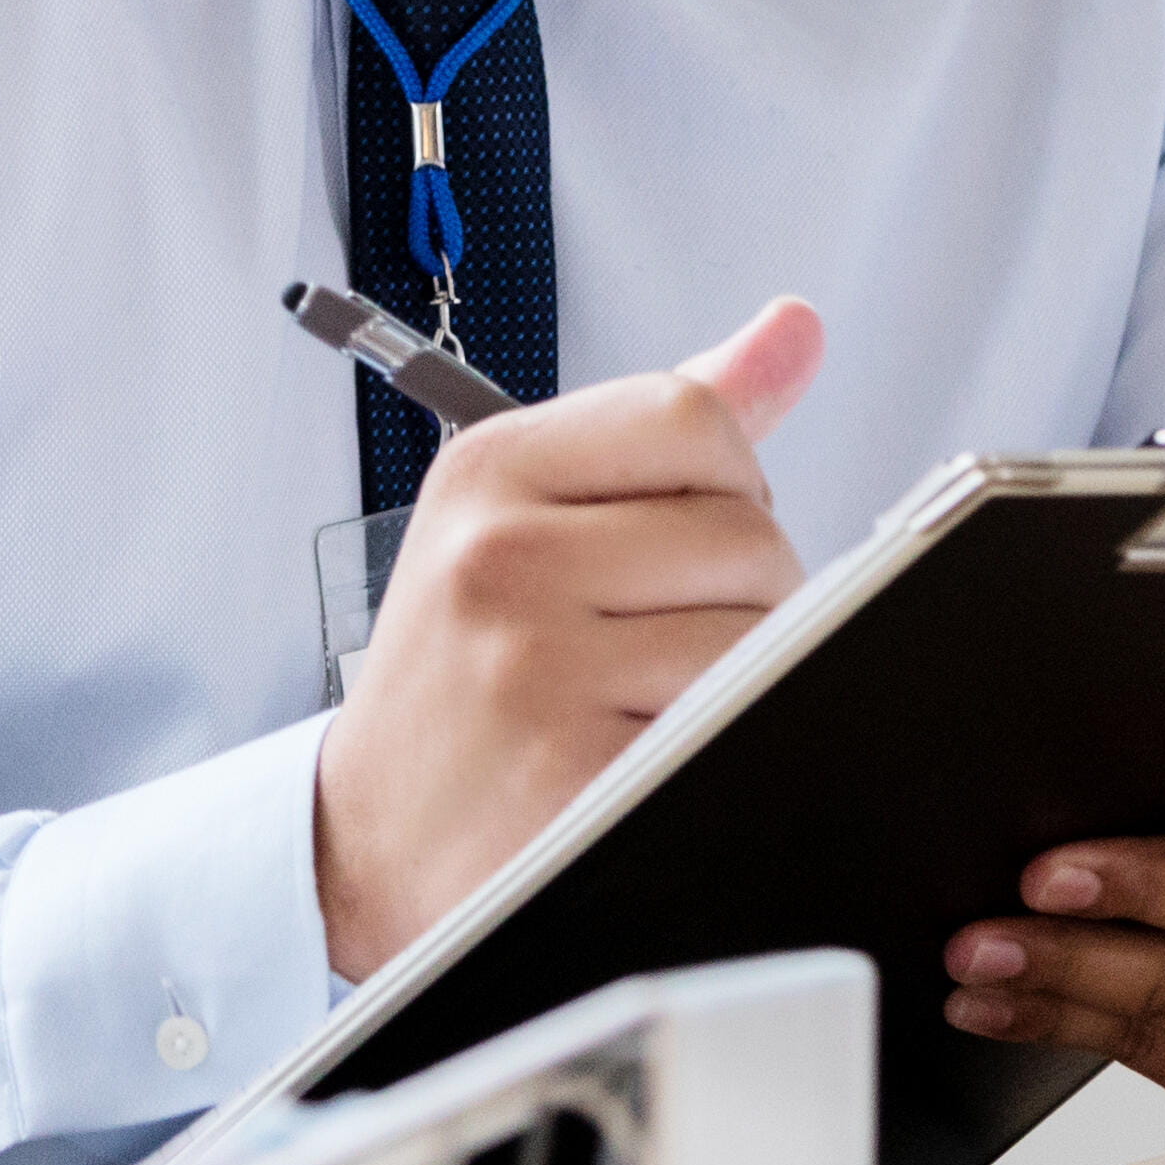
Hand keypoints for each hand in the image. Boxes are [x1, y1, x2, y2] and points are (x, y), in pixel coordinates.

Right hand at [314, 297, 822, 980]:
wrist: (366, 838)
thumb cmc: (464, 671)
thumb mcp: (527, 518)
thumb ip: (667, 428)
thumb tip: (797, 326)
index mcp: (488, 469)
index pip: (693, 417)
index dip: (732, 482)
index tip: (688, 541)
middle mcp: (499, 556)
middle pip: (745, 530)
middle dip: (750, 593)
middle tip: (675, 641)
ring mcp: (533, 663)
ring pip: (756, 632)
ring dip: (747, 676)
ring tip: (661, 699)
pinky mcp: (574, 767)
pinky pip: (728, 723)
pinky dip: (720, 742)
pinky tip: (652, 753)